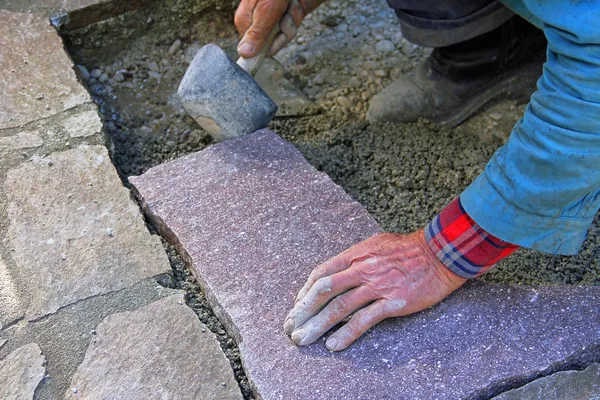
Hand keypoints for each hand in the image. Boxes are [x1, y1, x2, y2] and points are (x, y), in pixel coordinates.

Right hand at [235, 0, 321, 57]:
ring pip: (284, 35)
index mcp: (246, 21)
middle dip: (284, 31)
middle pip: (272, 44)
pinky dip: (296, 15)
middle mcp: (257, 22)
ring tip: (290, 5)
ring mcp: (271, 20)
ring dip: (292, 21)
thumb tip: (243, 53)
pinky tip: (295, 4)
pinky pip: (291, 27)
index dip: (269, 46)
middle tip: (285, 15)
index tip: (277, 38)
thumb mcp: (266, 10)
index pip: (255, 49)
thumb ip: (257, 33)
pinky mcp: (283, 16)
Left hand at [283, 230, 466, 350]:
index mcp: (356, 254)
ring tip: (302, 340)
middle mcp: (362, 269)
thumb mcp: (376, 244)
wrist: (441, 253)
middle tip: (290, 327)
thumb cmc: (409, 249)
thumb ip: (356, 258)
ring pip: (339, 307)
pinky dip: (347, 334)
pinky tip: (334, 346)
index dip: (305, 291)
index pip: (321, 272)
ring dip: (317, 326)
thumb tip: (337, 271)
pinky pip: (364, 320)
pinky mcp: (393, 302)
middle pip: (323, 290)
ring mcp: (377, 286)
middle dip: (303, 311)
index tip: (296, 306)